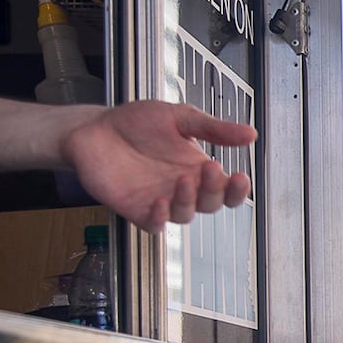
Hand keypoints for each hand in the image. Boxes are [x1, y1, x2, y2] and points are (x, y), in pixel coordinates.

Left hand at [60, 101, 256, 232]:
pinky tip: (161, 204)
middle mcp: (183, 188)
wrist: (93, 129)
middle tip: (208, 168)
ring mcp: (161, 201)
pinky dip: (160, 218)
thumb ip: (214, 128)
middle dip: (214, 189)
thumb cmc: (134, 123)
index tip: (240, 176)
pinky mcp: (137, 210)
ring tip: (183, 181)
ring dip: (188, 201)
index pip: (227, 188)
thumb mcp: (179, 117)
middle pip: (211, 203)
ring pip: (186, 215)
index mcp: (197, 169)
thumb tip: (249, 133)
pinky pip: (155, 224)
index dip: (237, 189)